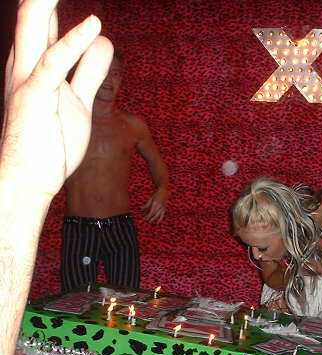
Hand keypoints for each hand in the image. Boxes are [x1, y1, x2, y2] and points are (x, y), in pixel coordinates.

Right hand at [1, 0, 112, 199]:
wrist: (30, 177)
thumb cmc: (51, 141)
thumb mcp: (77, 99)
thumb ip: (89, 70)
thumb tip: (102, 40)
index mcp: (36, 64)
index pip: (45, 21)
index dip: (52, 1)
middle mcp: (26, 64)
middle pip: (34, 15)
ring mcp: (28, 78)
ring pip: (35, 27)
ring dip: (46, 2)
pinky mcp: (35, 95)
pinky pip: (55, 63)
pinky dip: (73, 42)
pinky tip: (93, 25)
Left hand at [143, 187, 167, 222]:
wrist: (164, 191)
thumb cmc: (156, 194)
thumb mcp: (151, 198)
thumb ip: (147, 204)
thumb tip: (141, 209)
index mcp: (155, 203)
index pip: (151, 211)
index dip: (148, 215)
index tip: (145, 218)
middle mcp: (160, 206)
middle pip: (156, 214)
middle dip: (152, 218)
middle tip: (148, 222)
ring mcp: (163, 207)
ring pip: (160, 215)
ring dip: (157, 219)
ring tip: (155, 224)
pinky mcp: (165, 208)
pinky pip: (163, 214)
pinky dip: (161, 218)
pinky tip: (158, 222)